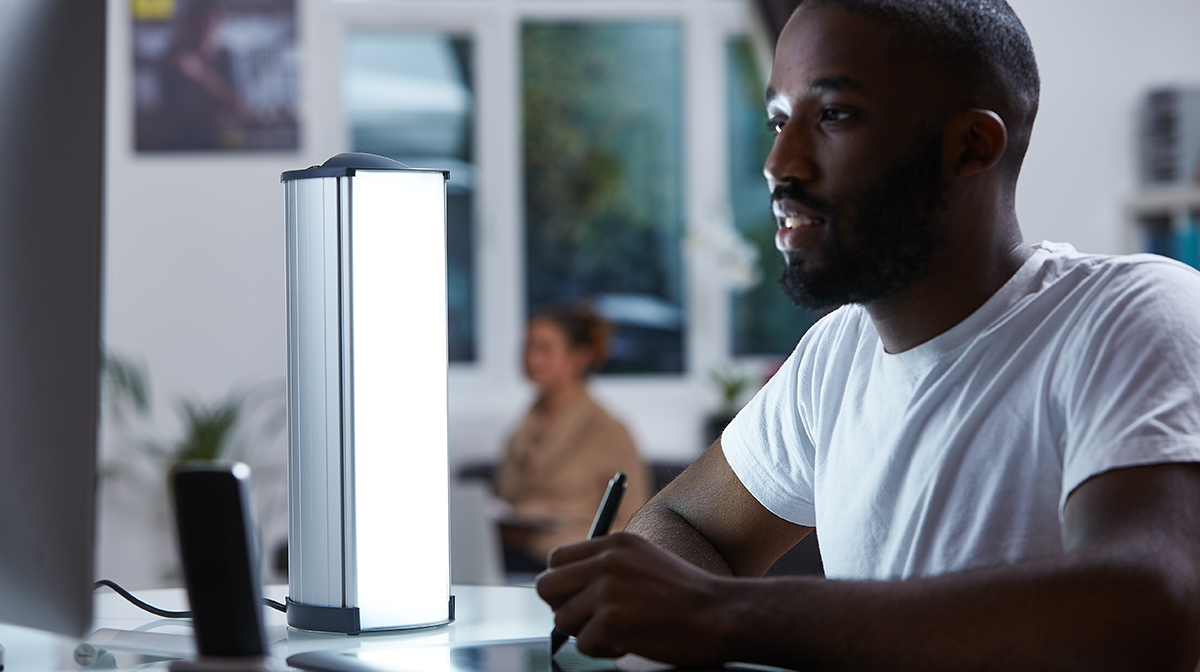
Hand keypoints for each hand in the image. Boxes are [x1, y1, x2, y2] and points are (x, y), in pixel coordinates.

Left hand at [536, 533, 734, 664]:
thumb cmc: (687, 595)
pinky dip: (604, 651)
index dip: (563, 584)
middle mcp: (605, 561)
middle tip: (588, 620)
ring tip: (619, 632)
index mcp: (614, 543)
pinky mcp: (610, 621)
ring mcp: (606, 591)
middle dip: (563, 608)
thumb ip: (609, 564)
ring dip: (586, 633)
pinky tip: (629, 643)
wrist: (719, 614)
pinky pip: (584, 644)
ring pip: (563, 620)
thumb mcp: (645, 559)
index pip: (557, 559)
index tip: (578, 599)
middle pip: (546, 586)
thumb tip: (571, 585)